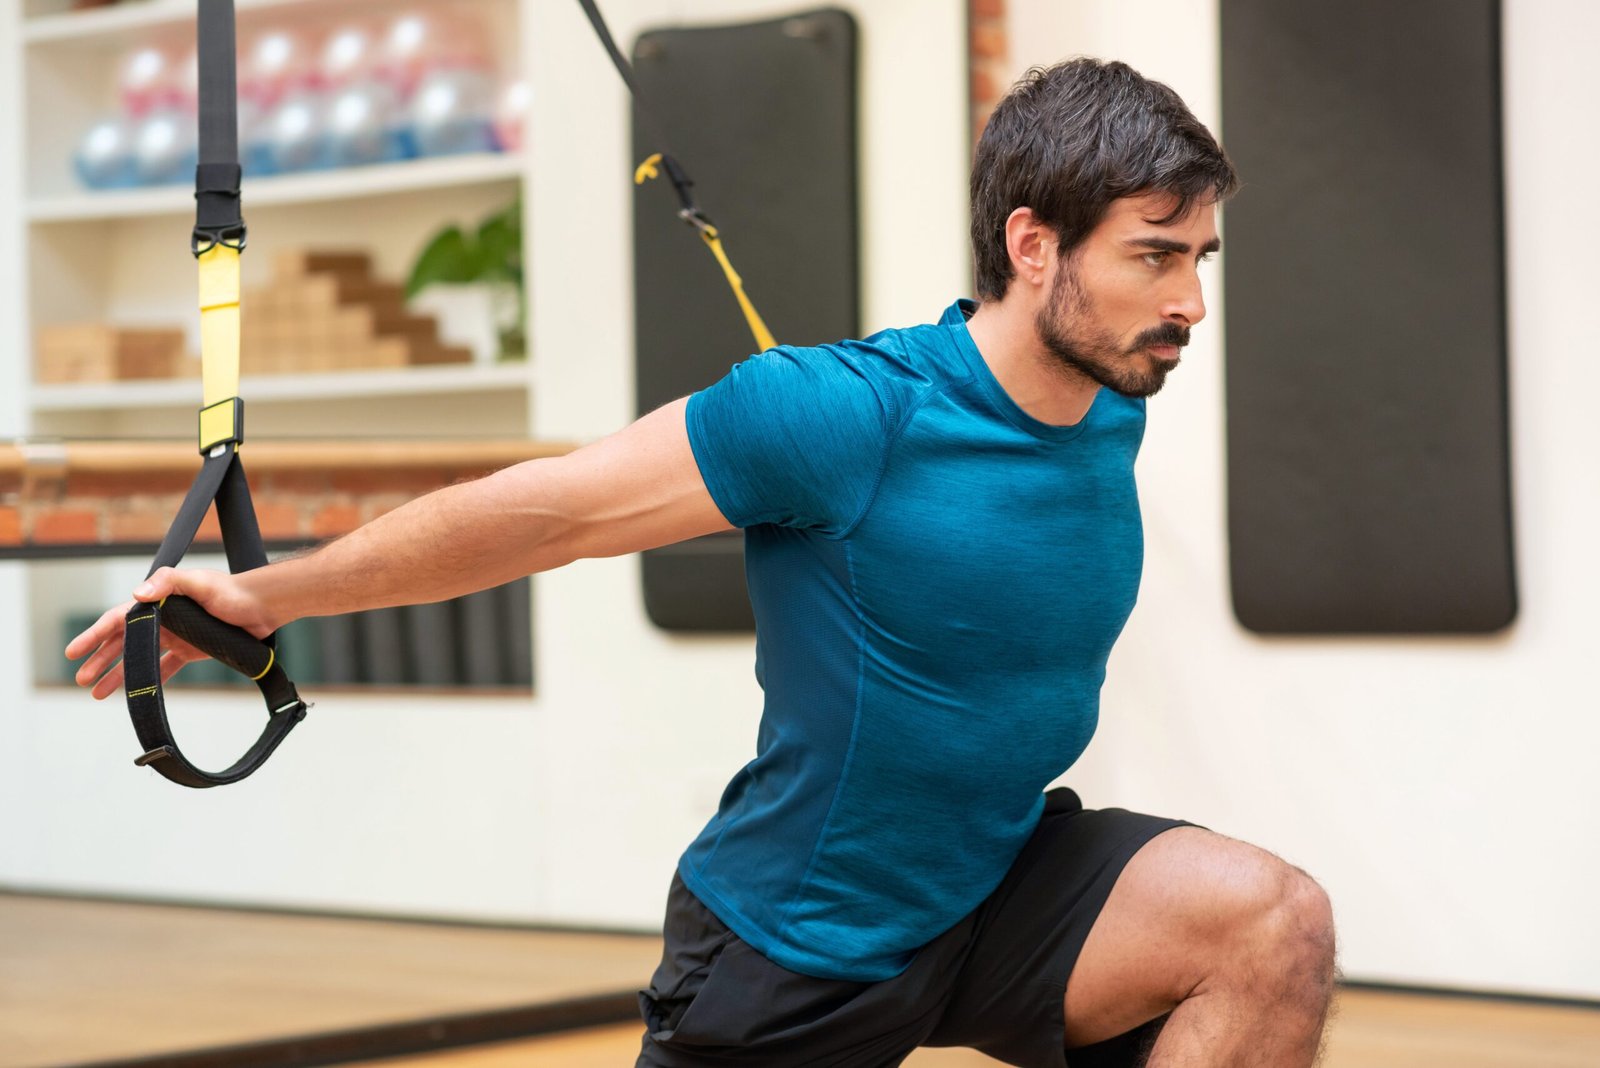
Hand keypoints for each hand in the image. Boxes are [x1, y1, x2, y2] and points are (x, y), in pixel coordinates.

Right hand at [64, 567, 274, 700]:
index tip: (74, 651)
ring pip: (140, 659)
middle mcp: (163, 619)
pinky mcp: (191, 650)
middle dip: (100, 660)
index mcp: (158, 601)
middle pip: (123, 642)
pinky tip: (136, 694)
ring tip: (97, 693)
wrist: (263, 607)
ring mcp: (176, 636)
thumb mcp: (198, 582)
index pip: (117, 620)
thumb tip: (137, 594)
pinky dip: (149, 681)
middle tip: (81, 679)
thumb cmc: (232, 591)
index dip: (94, 635)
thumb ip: (168, 583)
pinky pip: (165, 668)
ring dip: (119, 675)